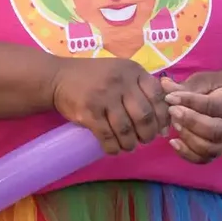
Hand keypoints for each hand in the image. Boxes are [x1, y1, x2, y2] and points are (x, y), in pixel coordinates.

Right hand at [49, 57, 171, 153]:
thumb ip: (141, 89)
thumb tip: (164, 122)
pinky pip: (107, 136)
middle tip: (144, 140)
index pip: (157, 96)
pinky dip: (113, 147)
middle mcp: (120, 81)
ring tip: (129, 146)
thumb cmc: (93, 77)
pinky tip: (113, 149)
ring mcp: (103, 96)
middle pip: (144, 115)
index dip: (162, 117)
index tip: (161, 129)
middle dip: (148, 134)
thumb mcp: (120, 72)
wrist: (57, 77)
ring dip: (130, 143)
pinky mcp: (88, 111)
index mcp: (132, 71)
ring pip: (126, 129)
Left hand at [162, 73, 221, 163]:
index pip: (212, 105)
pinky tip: (173, 141)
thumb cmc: (215, 90)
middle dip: (189, 121)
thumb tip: (164, 84)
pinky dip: (186, 153)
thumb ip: (186, 86)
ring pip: (208, 148)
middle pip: (213, 130)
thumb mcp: (205, 82)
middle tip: (172, 111)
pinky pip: (202, 159)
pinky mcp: (218, 153)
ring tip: (174, 123)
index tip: (170, 97)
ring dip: (187, 137)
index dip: (189, 101)